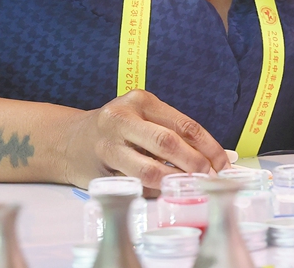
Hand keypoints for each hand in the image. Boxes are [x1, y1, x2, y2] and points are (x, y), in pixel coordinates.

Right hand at [60, 89, 230, 188]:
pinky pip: (135, 185)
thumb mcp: (143, 119)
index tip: (224, 164)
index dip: (209, 146)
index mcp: (141, 101)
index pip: (184, 124)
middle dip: (195, 164)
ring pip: (149, 169)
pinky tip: (167, 192)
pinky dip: (155, 191)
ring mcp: (108, 145)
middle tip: (211, 179)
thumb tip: (220, 158)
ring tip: (192, 187)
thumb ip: (176, 134)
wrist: (68, 141)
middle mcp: (122, 118)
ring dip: (176, 182)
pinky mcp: (99, 170)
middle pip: (167, 143)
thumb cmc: (118, 130)